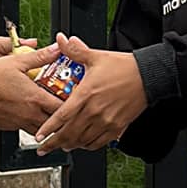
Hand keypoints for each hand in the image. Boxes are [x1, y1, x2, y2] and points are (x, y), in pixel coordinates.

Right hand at [0, 45, 65, 135]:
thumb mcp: (17, 62)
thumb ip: (41, 57)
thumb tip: (56, 48)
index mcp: (35, 98)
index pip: (62, 108)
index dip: (71, 106)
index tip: (74, 101)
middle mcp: (29, 113)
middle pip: (54, 123)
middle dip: (61, 119)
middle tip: (65, 113)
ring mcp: (18, 122)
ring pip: (40, 130)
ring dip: (46, 125)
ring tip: (50, 119)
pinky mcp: (8, 126)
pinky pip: (24, 129)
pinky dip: (31, 126)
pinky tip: (28, 116)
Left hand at [32, 37, 145, 153]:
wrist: (148, 76)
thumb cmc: (123, 67)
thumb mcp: (96, 56)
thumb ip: (75, 50)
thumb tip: (61, 39)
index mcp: (86, 94)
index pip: (62, 115)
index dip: (48, 128)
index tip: (38, 136)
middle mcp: (94, 110)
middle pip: (69, 133)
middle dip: (54, 143)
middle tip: (43, 148)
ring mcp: (106, 121)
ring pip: (83, 140)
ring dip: (69, 145)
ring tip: (61, 146)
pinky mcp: (117, 127)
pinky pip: (99, 142)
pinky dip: (87, 145)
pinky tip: (82, 144)